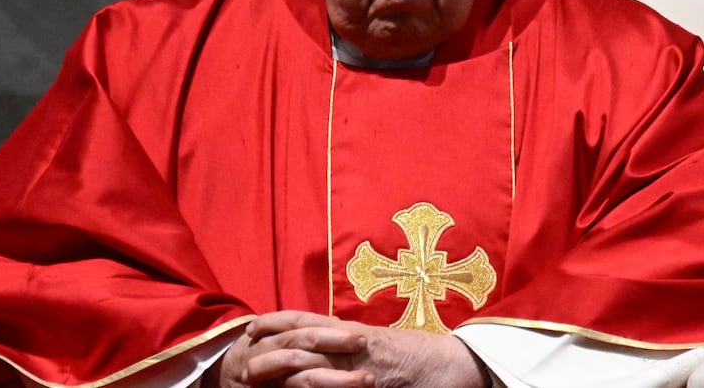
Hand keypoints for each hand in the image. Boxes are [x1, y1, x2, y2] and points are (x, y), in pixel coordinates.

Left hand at [207, 311, 487, 387]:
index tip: (254, 325)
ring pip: (312, 357)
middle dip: (270, 342)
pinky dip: (311, 383)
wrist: (461, 366)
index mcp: (359, 334)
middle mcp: (356, 342)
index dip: (282, 321)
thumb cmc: (427, 362)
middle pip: (304, 336)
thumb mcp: (387, 350)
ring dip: (279, 364)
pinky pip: (335, 381)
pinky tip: (292, 386)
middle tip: (241, 349)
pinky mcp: (372, 377)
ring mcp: (363, 359)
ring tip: (250, 371)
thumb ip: (362, 351)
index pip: (313, 322)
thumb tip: (346, 355)